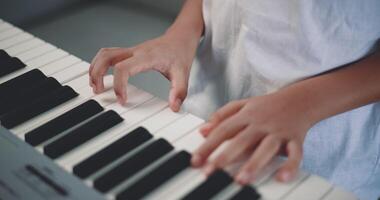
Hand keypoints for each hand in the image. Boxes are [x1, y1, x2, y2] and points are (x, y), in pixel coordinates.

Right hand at [89, 33, 197, 111]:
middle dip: (97, 74)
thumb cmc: (180, 53)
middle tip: (98, 91)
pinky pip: (109, 55)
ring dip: (96, 68)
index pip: (123, 69)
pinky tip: (101, 77)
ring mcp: (131, 50)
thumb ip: (179, 91)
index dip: (118, 85)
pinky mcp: (129, 52)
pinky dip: (100, 65)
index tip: (122, 100)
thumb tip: (174, 107)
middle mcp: (135, 51)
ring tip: (96, 85)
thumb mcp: (183, 73)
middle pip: (106, 57)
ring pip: (104, 54)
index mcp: (147, 57)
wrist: (180, 38)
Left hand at [191, 91, 315, 183]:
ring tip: (241, 180)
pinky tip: (282, 177)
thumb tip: (202, 130)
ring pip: (266, 148)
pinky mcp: (295, 139)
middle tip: (210, 172)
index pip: (223, 130)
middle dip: (225, 157)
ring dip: (254, 164)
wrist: (300, 98)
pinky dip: (290, 165)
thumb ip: (221, 116)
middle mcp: (261, 123)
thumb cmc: (267, 105)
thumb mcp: (242, 105)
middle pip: (241, 140)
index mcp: (246, 115)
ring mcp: (278, 131)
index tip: (195, 161)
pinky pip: (295, 153)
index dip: (208, 145)